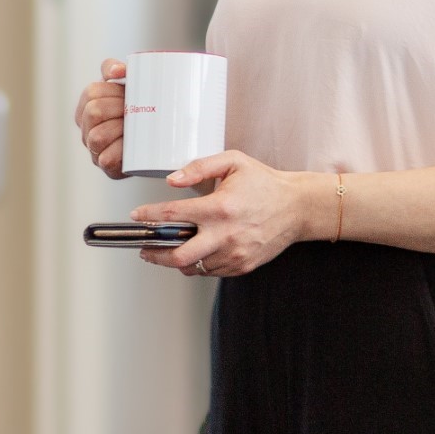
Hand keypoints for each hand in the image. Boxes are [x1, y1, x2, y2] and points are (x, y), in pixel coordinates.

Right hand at [74, 59, 128, 179]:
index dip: (111, 90)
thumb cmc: (139, 107)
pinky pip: (107, 159)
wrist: (159, 141)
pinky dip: (118, 151)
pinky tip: (129, 147)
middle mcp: (87, 128)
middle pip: (94, 112)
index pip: (91, 92)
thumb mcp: (127, 84)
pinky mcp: (108, 167)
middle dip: (117, 108)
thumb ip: (115, 69)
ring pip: (96, 136)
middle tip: (135, 108)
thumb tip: (118, 71)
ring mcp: (95, 148)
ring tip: (134, 126)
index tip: (128, 91)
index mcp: (87, 106)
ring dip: (118, 129)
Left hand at [131, 150, 318, 277]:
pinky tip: (196, 252)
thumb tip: (172, 180)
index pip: (173, 215)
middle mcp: (225, 235)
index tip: (137, 216)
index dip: (149, 216)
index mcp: (220, 207)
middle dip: (154, 253)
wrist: (297, 208)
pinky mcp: (242, 266)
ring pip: (193, 268)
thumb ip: (199, 168)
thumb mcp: (233, 162)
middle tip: (144, 247)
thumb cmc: (264, 183)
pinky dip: (198, 264)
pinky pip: (211, 272)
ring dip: (175, 260)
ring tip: (167, 250)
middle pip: (177, 256)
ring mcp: (234, 254)